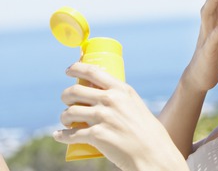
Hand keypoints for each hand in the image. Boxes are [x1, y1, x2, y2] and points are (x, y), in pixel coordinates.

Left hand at [53, 62, 187, 170]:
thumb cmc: (147, 131)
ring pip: (69, 112)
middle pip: (75, 91)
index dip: (76, 68)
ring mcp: (103, 117)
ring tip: (66, 120)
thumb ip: (120, 99)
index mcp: (121, 89)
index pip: (92, 71)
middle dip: (66, 95)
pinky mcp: (97, 135)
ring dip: (64, 116)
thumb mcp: (135, 106)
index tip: (69, 70)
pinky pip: (70, 134)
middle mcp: (111, 100)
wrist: (152, 153)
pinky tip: (59, 135)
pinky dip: (62, 135)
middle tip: (67, 100)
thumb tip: (101, 95)